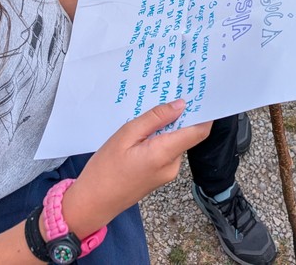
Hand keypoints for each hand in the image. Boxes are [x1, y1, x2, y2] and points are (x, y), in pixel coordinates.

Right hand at [65, 100, 211, 232]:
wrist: (92, 203)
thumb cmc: (105, 168)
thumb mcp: (126, 134)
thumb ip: (155, 118)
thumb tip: (180, 105)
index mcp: (165, 154)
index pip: (199, 131)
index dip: (203, 112)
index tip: (198, 93)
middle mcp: (172, 165)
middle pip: (187, 134)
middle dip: (179, 114)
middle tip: (166, 93)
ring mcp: (167, 173)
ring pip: (176, 141)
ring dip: (167, 126)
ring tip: (148, 111)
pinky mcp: (160, 176)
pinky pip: (167, 150)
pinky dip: (160, 138)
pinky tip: (143, 131)